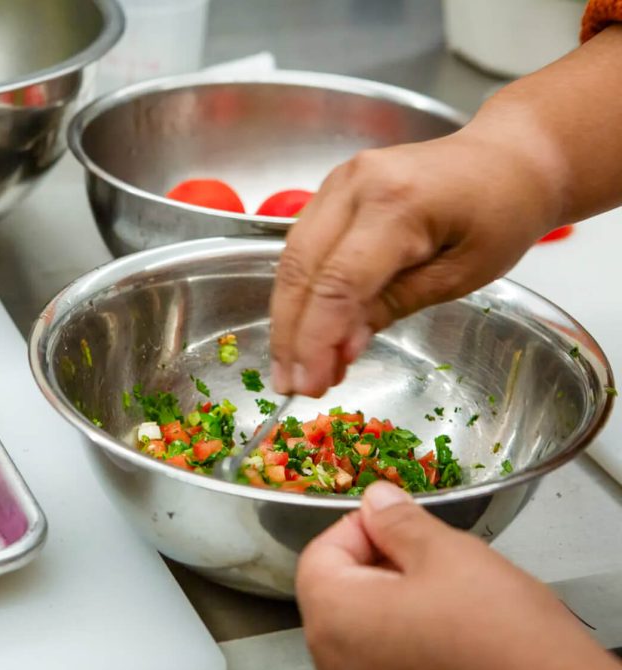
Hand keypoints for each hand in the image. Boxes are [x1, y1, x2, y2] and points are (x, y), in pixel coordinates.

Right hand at [268, 129, 560, 396]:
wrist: (507, 159)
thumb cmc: (500, 213)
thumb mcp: (461, 273)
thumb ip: (395, 305)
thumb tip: (342, 348)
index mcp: (398, 203)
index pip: (338, 281)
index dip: (317, 339)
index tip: (310, 384)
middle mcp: (356, 185)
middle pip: (301, 268)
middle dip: (290, 334)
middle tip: (291, 385)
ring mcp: (338, 183)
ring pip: (291, 258)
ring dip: (287, 317)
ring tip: (293, 368)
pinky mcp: (331, 191)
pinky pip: (302, 246)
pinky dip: (300, 292)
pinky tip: (306, 330)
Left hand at [296, 482, 621, 669]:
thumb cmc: (500, 635)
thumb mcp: (447, 553)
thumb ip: (399, 522)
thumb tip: (377, 500)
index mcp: (334, 615)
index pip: (322, 551)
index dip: (362, 526)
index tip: (398, 522)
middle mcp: (333, 658)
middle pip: (338, 590)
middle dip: (379, 563)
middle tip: (428, 554)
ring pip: (362, 625)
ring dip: (394, 599)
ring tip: (447, 593)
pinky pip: (382, 655)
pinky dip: (406, 635)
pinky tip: (449, 629)